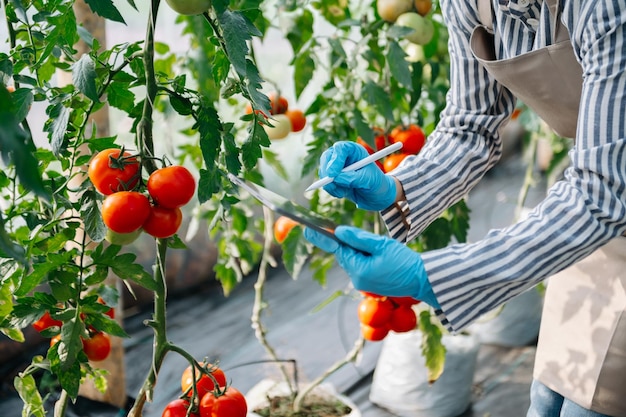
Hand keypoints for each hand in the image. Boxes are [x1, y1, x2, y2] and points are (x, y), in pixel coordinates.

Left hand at [304, 225, 439, 307]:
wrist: (422, 280)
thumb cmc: (404, 261)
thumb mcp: (381, 245)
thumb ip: (359, 238)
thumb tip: (339, 232)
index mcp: (358, 269)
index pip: (336, 249)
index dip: (321, 238)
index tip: (307, 230)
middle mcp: (357, 278)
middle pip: (345, 254)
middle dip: (345, 242)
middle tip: (342, 229)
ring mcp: (363, 283)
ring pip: (353, 260)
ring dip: (356, 249)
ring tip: (373, 244)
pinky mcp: (370, 284)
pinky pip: (361, 266)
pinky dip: (363, 257)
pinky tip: (374, 252)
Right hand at [319, 141, 396, 210]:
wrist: (376, 195)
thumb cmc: (376, 184)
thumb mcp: (369, 181)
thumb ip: (353, 179)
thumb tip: (335, 178)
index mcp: (355, 151)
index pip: (340, 149)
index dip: (335, 160)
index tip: (333, 174)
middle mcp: (343, 156)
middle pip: (327, 157)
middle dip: (326, 171)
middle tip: (329, 184)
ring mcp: (336, 166)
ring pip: (324, 171)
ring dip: (331, 184)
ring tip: (344, 192)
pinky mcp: (332, 178)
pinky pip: (325, 183)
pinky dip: (331, 190)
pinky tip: (342, 193)